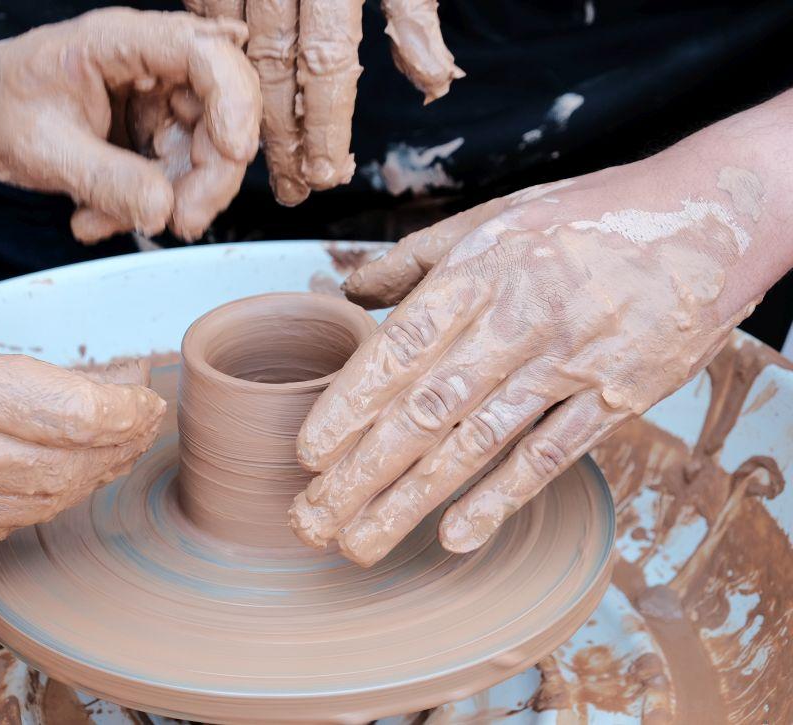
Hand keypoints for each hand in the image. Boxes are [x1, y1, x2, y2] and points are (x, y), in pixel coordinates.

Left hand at [0, 7, 260, 241]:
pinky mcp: (152, 128)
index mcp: (122, 41)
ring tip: (106, 218)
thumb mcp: (45, 150)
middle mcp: (149, 62)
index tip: (234, 152)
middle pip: (220, 109)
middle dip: (210, 174)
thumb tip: (162, 210)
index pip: (206, 53)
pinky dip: (148, 203)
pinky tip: (100, 215)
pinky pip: (177, 171)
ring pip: (206, 148)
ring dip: (173, 198)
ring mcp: (155, 96)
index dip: (234, 101)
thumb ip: (107, 180)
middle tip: (182, 221)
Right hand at [0, 337, 164, 569]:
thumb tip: (120, 384)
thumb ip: (39, 377)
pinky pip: (16, 526)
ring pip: (52, 500)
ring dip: (92, 474)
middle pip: (73, 462)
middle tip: (140, 424)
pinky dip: (45, 499)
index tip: (149, 403)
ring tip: (109, 447)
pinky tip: (55, 475)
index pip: (75, 412)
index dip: (127, 412)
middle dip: (120, 443)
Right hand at [185, 0, 462, 203]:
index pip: (327, 67)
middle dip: (285, 140)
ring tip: (257, 163)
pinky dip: (217, 61)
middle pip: (278, 73)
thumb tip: (434, 82)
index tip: (328, 174)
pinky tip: (226, 96)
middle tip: (294, 191)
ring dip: (247, 114)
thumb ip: (413, 13)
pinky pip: (208, 20)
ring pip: (236, 54)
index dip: (327, 127)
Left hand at [291, 160, 763, 564]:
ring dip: (413, 500)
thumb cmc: (589, 216)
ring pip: (477, 442)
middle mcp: (518, 320)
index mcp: (481, 272)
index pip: (401, 347)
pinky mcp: (616, 397)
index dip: (350, 404)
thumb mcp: (496, 218)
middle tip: (313, 520)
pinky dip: (501, 498)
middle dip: (363, 471)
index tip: (309, 452)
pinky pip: (549, 454)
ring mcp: (569, 363)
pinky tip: (455, 537)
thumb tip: (347, 287)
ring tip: (362, 543)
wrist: (709, 216)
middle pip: (427, 408)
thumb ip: (416, 259)